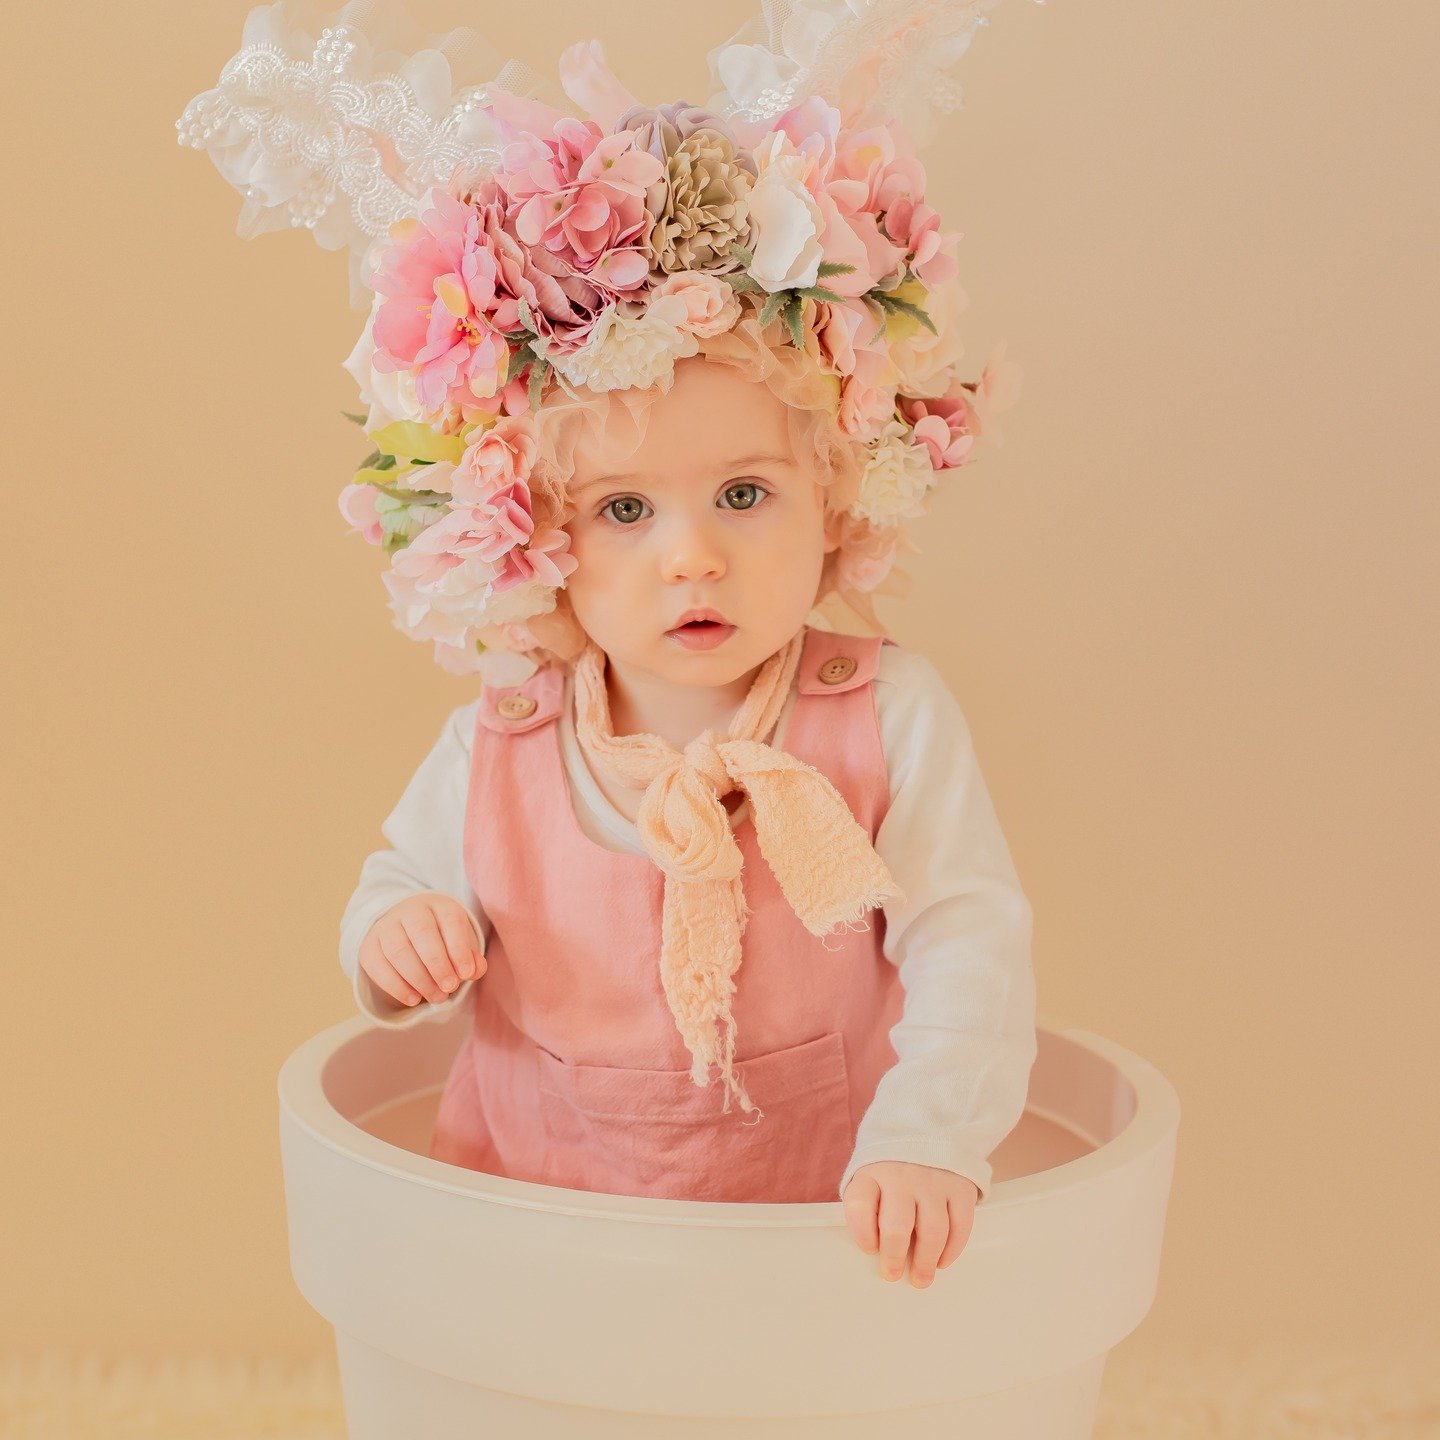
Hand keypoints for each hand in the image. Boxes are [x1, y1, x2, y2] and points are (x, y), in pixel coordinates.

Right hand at [358, 893, 485, 1007]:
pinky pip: (378, 965)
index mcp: (439, 905)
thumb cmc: (442, 940)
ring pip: (398, 950)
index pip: (449, 920)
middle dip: (438, 964)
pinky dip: (396, 986)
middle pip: (422, 933)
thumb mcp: (460, 944)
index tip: (466, 974)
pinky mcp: (369, 946)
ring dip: (419, 979)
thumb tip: (474, 971)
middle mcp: (410, 911)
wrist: (406, 931)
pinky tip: (413, 999)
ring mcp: (386, 927)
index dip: (459, 949)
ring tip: (436, 997)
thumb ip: (471, 959)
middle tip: (450, 988)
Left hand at [842, 1162, 978, 1287]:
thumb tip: (876, 1253)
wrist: (928, 1130)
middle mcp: (902, 1177)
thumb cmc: (892, 1169)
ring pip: (932, 1232)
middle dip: (894, 1257)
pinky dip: (952, 1250)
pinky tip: (942, 1261)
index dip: (862, 1234)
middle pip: (896, 1226)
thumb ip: (868, 1208)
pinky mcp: (960, 1188)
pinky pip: (960, 1226)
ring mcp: (933, 1181)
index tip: (869, 1249)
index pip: (860, 1206)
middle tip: (892, 1273)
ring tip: (921, 1278)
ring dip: (926, 1262)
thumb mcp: (870, 1176)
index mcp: (872, 1173)